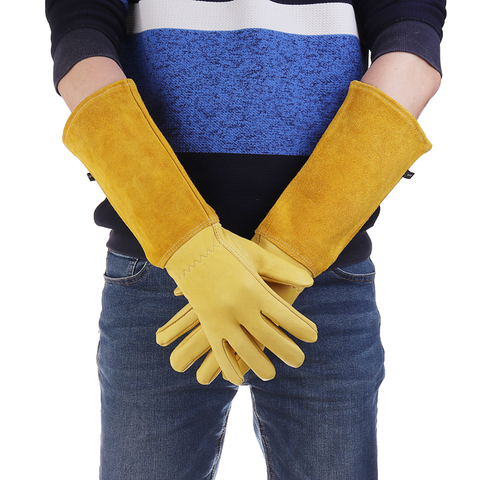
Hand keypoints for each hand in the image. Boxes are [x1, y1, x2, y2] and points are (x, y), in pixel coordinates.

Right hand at [159, 223, 316, 384]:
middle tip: (299, 361)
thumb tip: (310, 281)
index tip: (313, 337)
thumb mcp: (257, 255)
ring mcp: (221, 318)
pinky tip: (238, 378)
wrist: (188, 246)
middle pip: (268, 337)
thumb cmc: (227, 247)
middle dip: (287, 352)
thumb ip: (283, 270)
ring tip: (271, 374)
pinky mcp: (207, 323)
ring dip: (260, 365)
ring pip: (244, 351)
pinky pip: (218, 351)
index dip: (301, 329)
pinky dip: (228, 367)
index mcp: (253, 289)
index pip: (284, 316)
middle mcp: (238, 307)